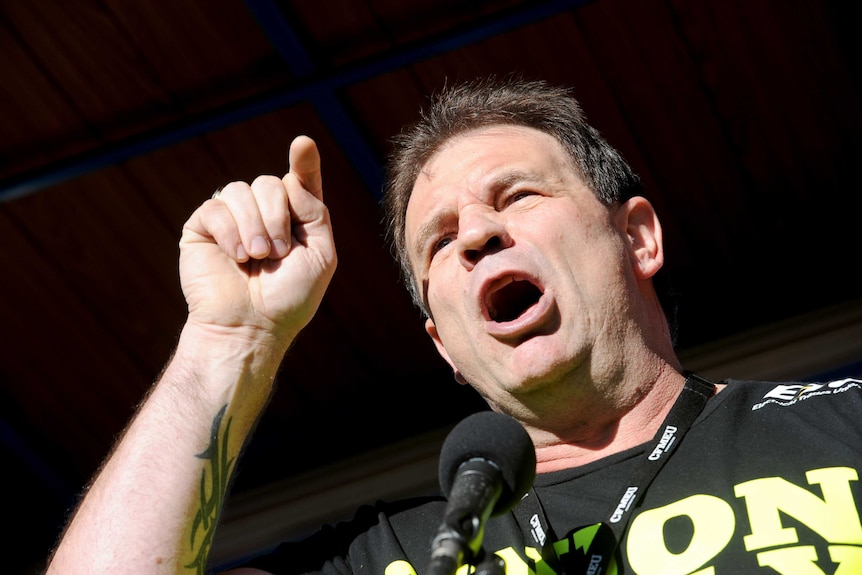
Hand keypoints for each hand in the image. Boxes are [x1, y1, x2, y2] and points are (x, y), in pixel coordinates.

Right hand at [179, 135, 336, 344]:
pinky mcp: (203, 228)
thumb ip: (315, 213)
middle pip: (270, 182)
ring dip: (254, 225)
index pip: (300, 181)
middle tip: (278, 253)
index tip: (302, 144)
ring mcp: (232, 219)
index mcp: (295, 219)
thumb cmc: (289, 298)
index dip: (303, 161)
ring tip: (257, 258)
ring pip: (240, 190)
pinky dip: (230, 232)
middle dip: (277, 217)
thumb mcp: (321, 256)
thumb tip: (291, 176)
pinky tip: (236, 257)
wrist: (251, 327)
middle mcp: (263, 213)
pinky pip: (215, 208)